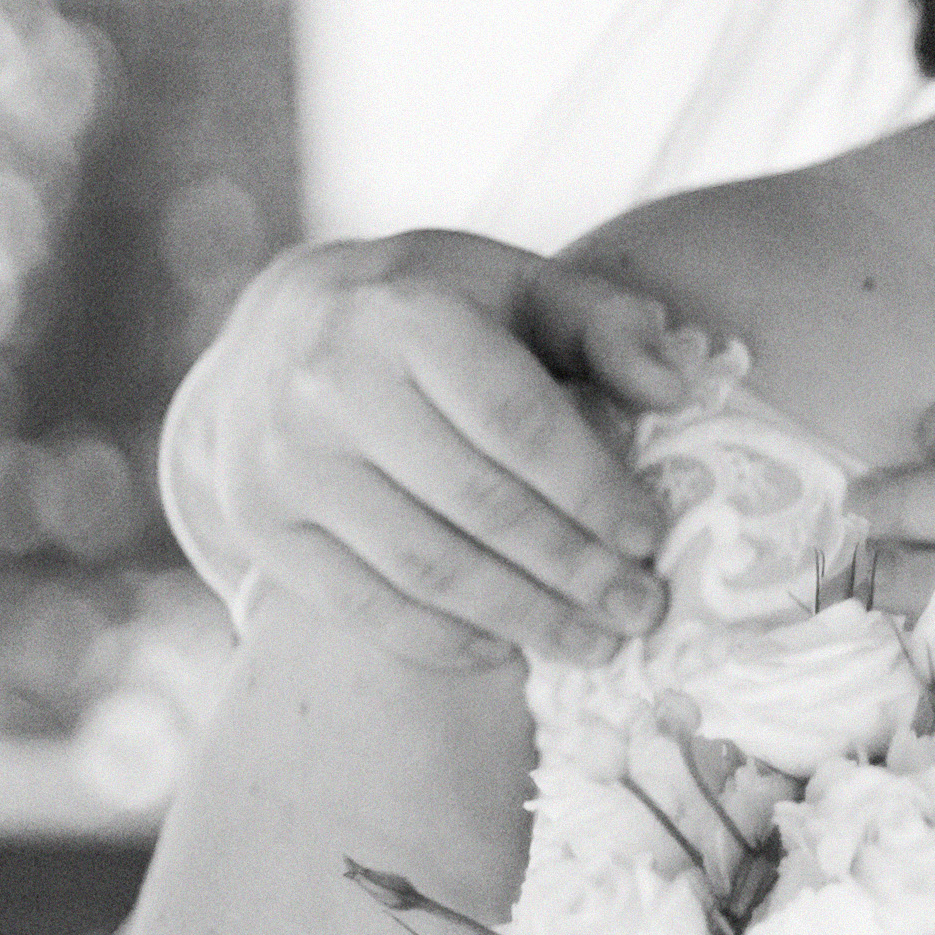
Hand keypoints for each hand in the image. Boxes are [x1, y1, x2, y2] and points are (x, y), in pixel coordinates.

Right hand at [172, 231, 702, 667]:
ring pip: (422, 563)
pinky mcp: (259, 521)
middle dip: (571, 568)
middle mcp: (329, 385)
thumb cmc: (430, 308)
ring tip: (593, 645)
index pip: (515, 420)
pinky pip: (360, 600)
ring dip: (519, 616)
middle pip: (476, 502)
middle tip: (640, 610)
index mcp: (405, 314)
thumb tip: (675, 389)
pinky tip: (504, 650)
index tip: (650, 538)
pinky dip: (438, 637)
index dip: (590, 487)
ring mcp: (283, 460)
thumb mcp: (517, 284)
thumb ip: (604, 324)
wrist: (274, 327)